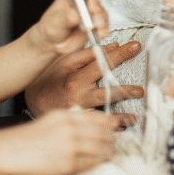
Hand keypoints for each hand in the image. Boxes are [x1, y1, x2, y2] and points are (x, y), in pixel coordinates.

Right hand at [4, 108, 117, 174]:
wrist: (9, 150)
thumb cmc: (27, 137)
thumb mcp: (49, 119)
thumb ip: (69, 118)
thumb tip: (88, 121)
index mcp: (65, 115)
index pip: (96, 117)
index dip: (109, 122)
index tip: (115, 125)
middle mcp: (70, 128)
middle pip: (102, 132)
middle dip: (112, 137)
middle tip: (115, 141)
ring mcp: (70, 146)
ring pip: (100, 148)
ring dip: (108, 151)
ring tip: (110, 152)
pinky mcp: (68, 164)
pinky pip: (90, 163)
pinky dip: (97, 162)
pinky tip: (99, 162)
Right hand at [25, 41, 143, 121]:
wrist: (32, 101)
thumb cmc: (50, 78)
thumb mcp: (66, 62)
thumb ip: (88, 53)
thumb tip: (112, 46)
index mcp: (76, 77)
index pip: (102, 63)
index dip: (120, 53)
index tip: (135, 46)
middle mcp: (78, 95)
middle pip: (106, 92)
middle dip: (126, 91)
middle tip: (140, 91)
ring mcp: (78, 111)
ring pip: (103, 115)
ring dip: (120, 117)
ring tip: (134, 118)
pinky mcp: (77, 123)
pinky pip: (96, 127)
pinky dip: (109, 128)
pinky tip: (121, 128)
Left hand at [35, 0, 109, 54]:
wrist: (54, 43)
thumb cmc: (51, 29)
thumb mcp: (54, 23)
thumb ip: (64, 18)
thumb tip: (74, 15)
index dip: (88, 0)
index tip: (91, 9)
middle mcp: (82, 1)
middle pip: (95, 2)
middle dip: (98, 13)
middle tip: (95, 23)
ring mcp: (90, 12)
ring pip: (102, 13)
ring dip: (103, 23)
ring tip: (99, 31)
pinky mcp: (95, 23)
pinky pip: (104, 24)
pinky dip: (104, 30)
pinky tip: (101, 34)